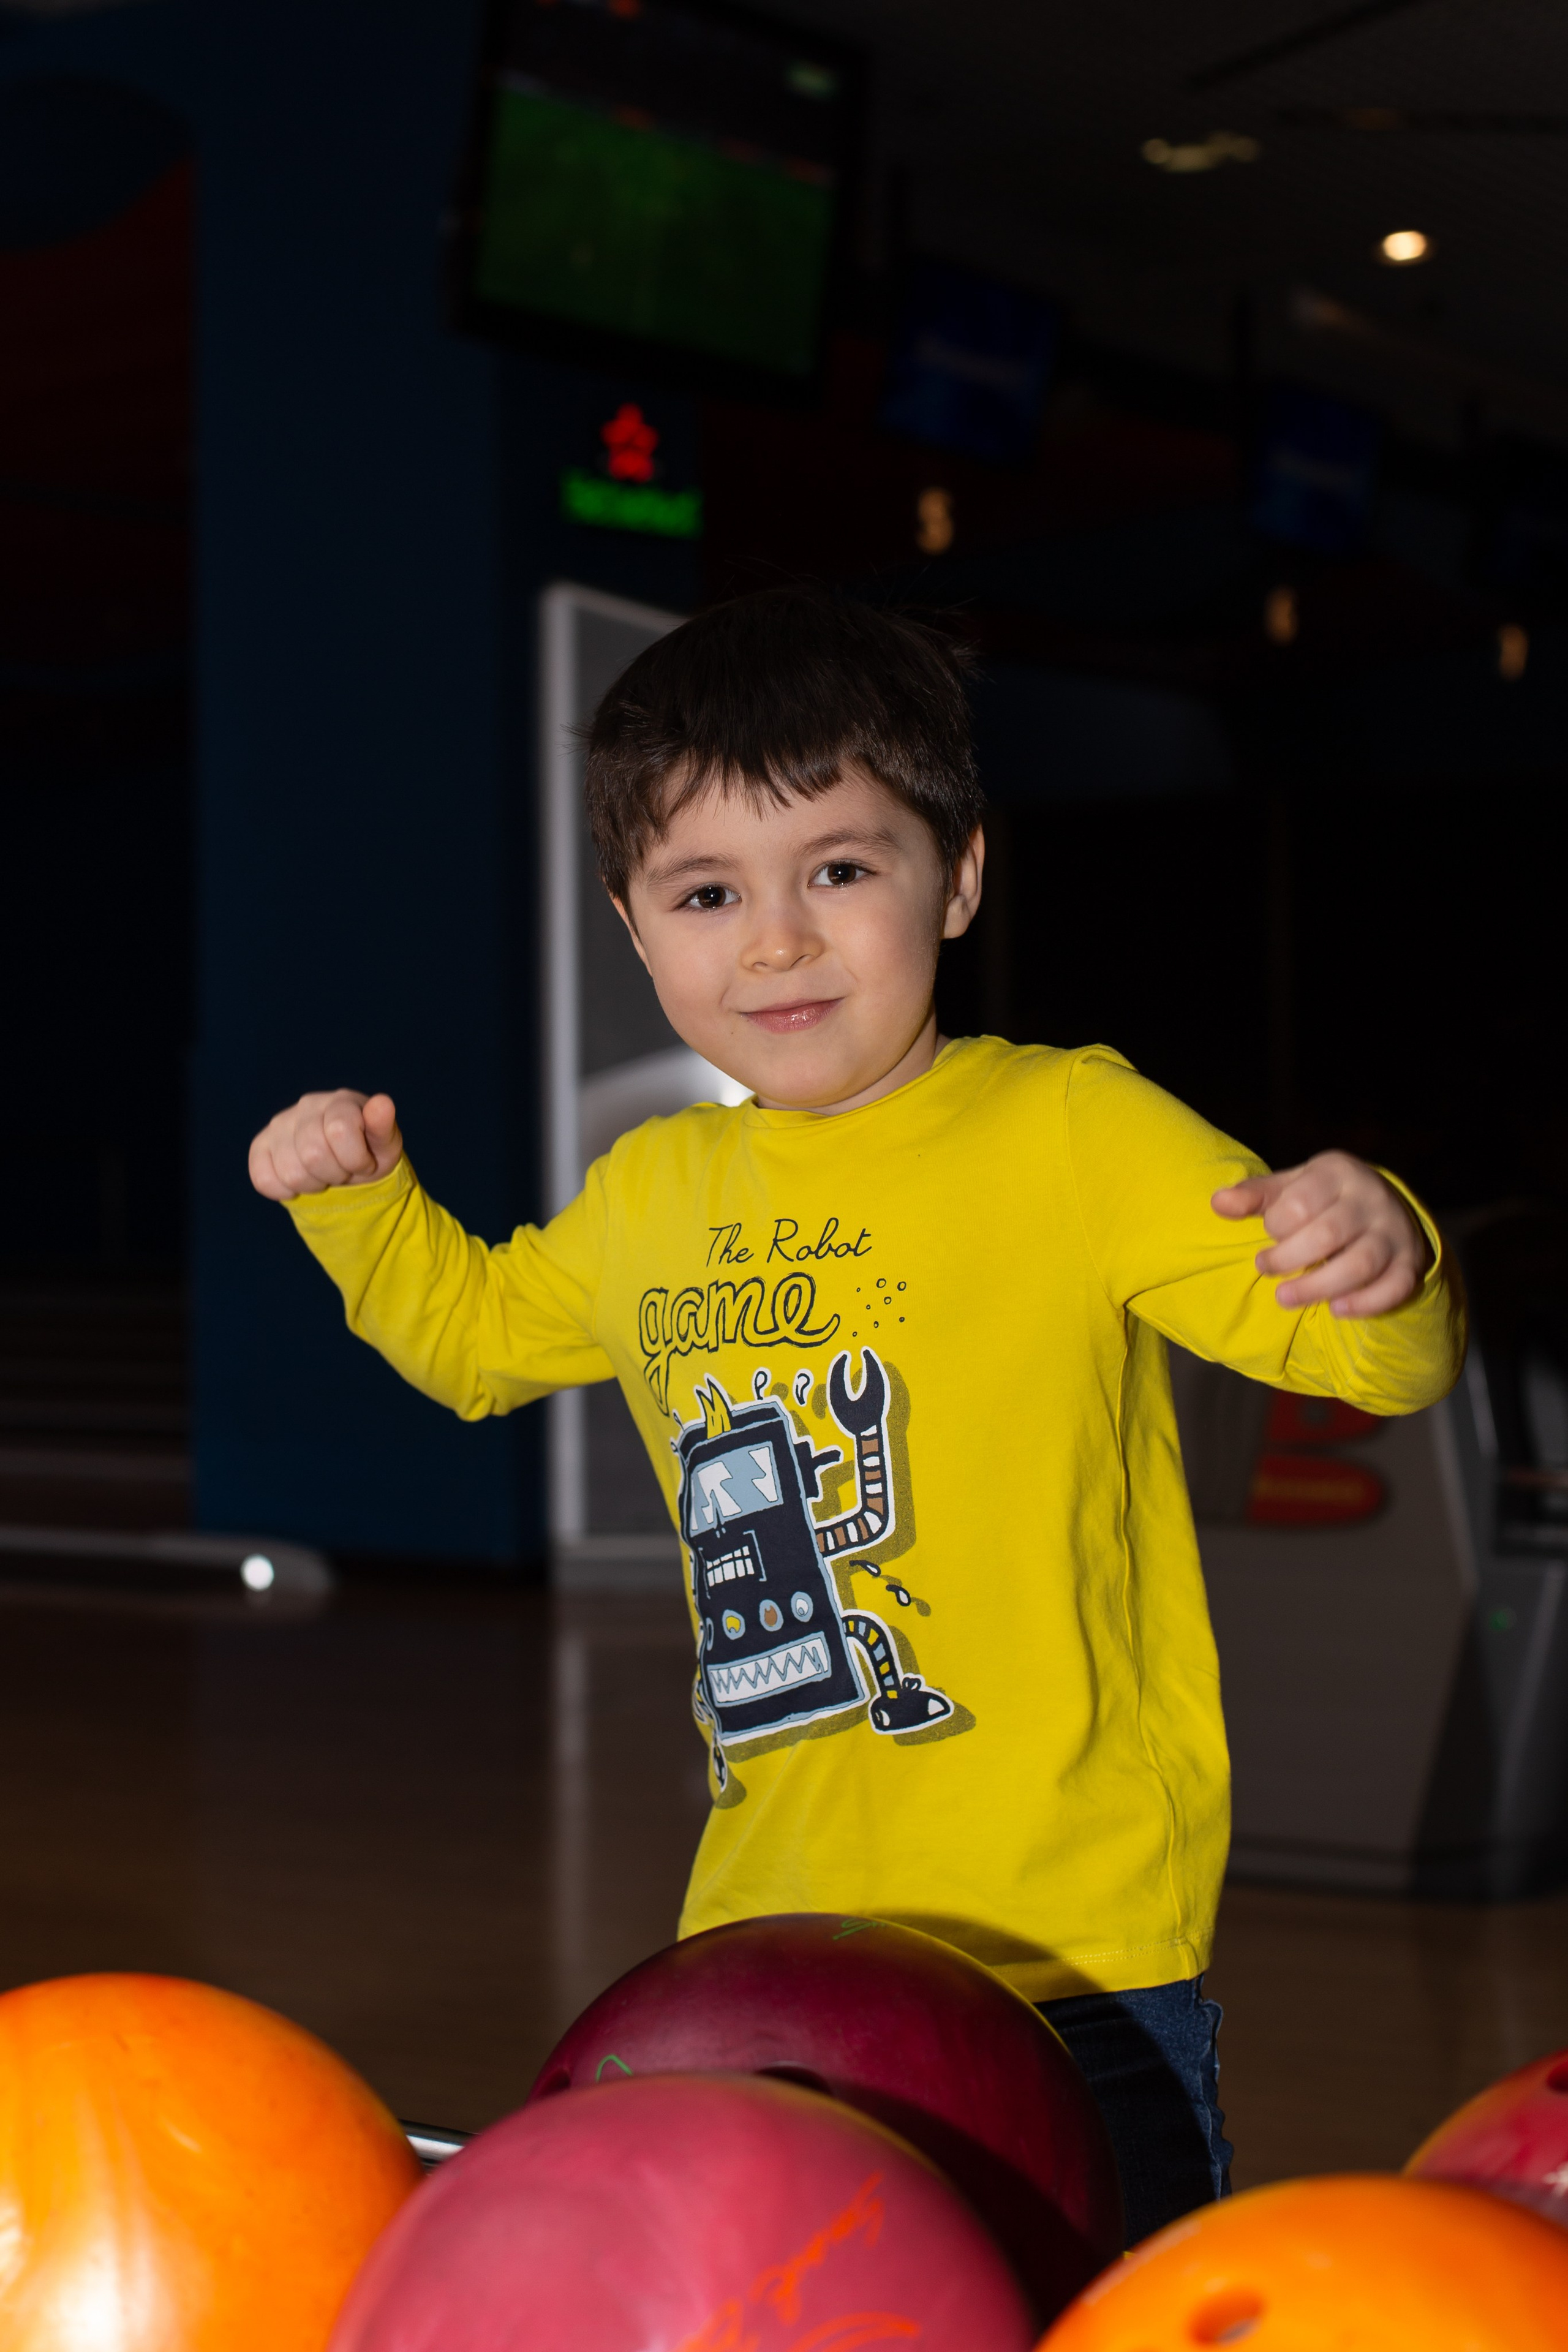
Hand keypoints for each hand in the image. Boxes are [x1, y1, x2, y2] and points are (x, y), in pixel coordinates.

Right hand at [248, 1090, 402, 1201]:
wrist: (348, 1167)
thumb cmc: (369, 1153)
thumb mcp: (385, 1146)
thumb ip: (384, 1127)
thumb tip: (382, 1103)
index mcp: (340, 1101)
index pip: (339, 1131)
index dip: (355, 1159)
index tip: (364, 1162)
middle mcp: (306, 1106)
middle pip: (312, 1155)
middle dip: (334, 1174)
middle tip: (342, 1169)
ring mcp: (279, 1124)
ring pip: (290, 1172)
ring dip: (313, 1184)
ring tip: (323, 1173)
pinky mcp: (260, 1145)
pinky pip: (263, 1179)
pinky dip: (285, 1190)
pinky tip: (301, 1179)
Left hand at [1211, 1150, 1431, 1318]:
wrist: (1381, 1206)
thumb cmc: (1321, 1198)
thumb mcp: (1290, 1187)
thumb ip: (1255, 1196)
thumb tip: (1217, 1203)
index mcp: (1338, 1172)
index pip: (1300, 1203)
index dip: (1275, 1226)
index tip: (1269, 1235)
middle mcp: (1372, 1199)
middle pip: (1328, 1235)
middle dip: (1288, 1259)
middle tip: (1264, 1268)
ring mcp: (1395, 1231)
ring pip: (1360, 1265)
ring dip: (1317, 1288)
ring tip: (1284, 1298)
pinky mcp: (1409, 1262)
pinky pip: (1394, 1288)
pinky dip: (1365, 1304)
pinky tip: (1335, 1310)